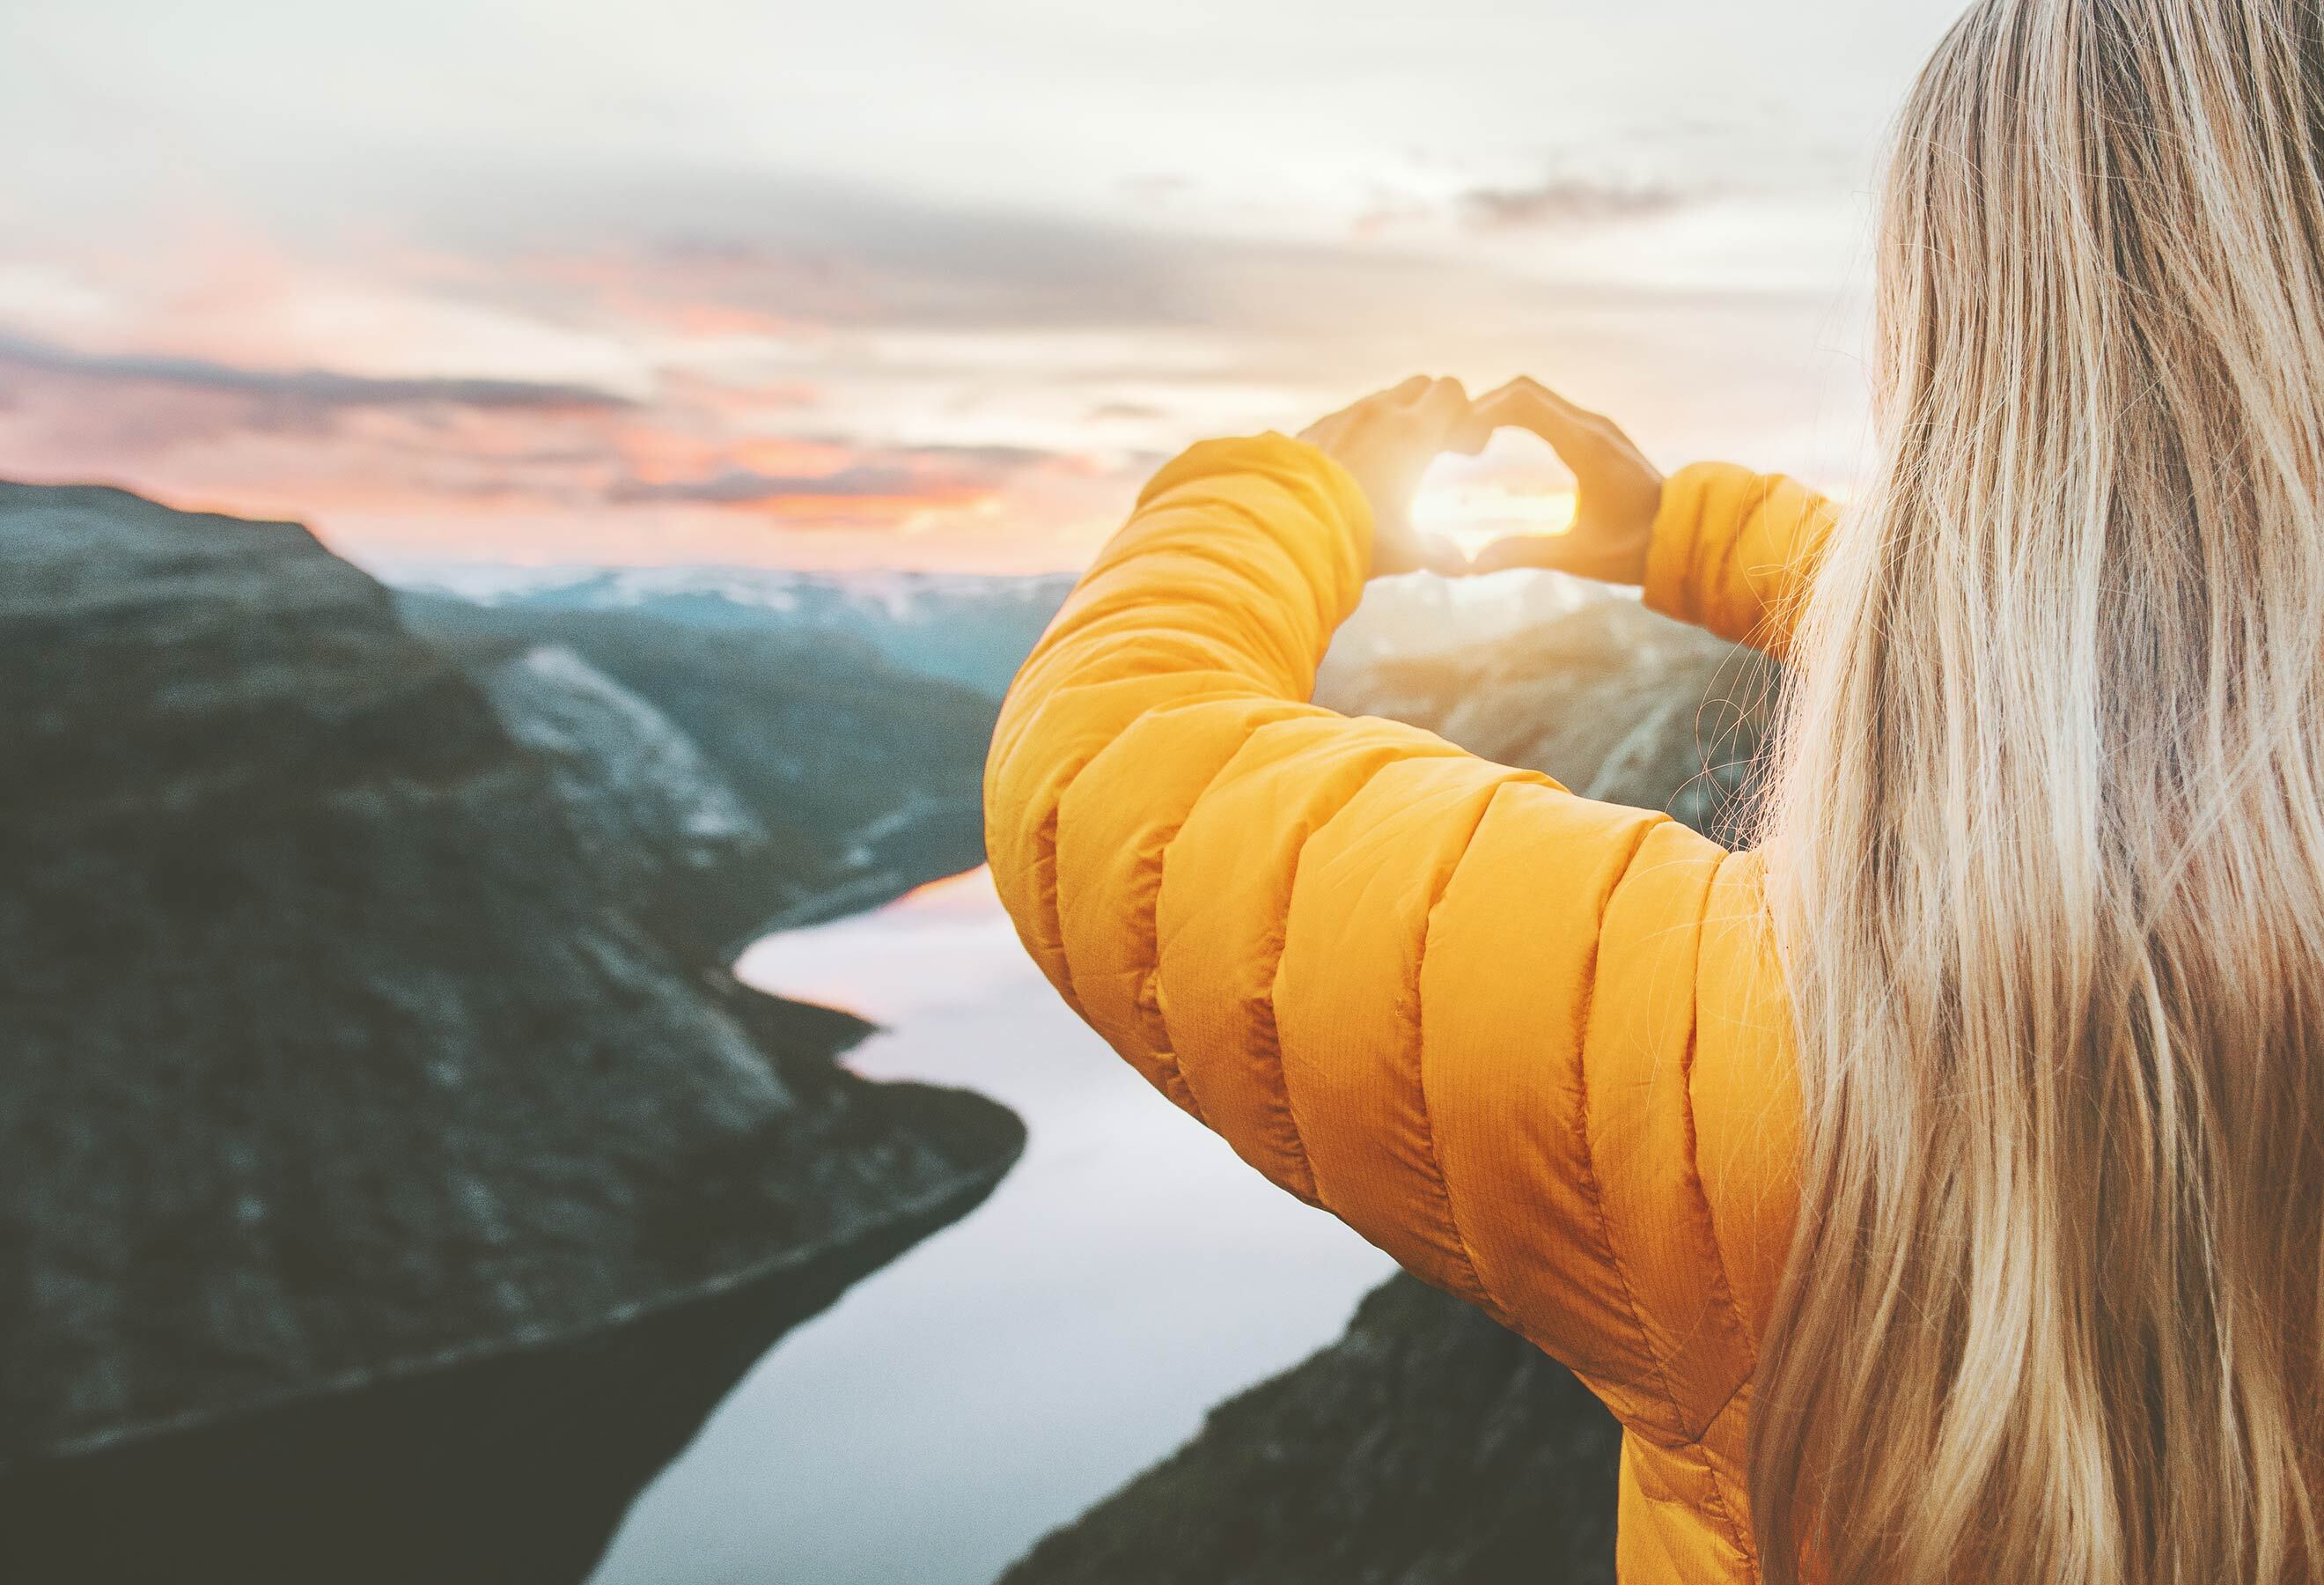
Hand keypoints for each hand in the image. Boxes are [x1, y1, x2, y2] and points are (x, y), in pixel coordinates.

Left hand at [1298, 376, 1481, 577]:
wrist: (1284, 527)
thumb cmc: (1355, 537)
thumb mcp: (1405, 551)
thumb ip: (1438, 551)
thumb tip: (1461, 565)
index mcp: (1413, 433)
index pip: (1452, 392)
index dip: (1464, 415)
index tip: (1462, 450)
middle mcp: (1379, 413)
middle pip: (1421, 386)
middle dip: (1433, 409)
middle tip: (1432, 450)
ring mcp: (1343, 417)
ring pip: (1382, 399)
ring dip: (1396, 419)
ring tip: (1391, 463)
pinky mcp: (1314, 429)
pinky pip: (1347, 416)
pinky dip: (1361, 431)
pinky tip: (1353, 469)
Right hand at [1464, 377, 1662, 584]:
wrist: (1687, 536)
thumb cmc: (1635, 549)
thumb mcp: (1575, 555)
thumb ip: (1521, 553)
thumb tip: (1470, 565)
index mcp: (1585, 445)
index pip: (1521, 400)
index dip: (1480, 411)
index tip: (1458, 443)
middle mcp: (1591, 426)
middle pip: (1523, 391)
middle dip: (1483, 408)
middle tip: (1456, 442)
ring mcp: (1596, 427)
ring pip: (1536, 397)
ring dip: (1499, 410)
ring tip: (1470, 444)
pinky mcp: (1598, 435)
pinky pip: (1549, 410)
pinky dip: (1517, 417)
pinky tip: (1499, 445)